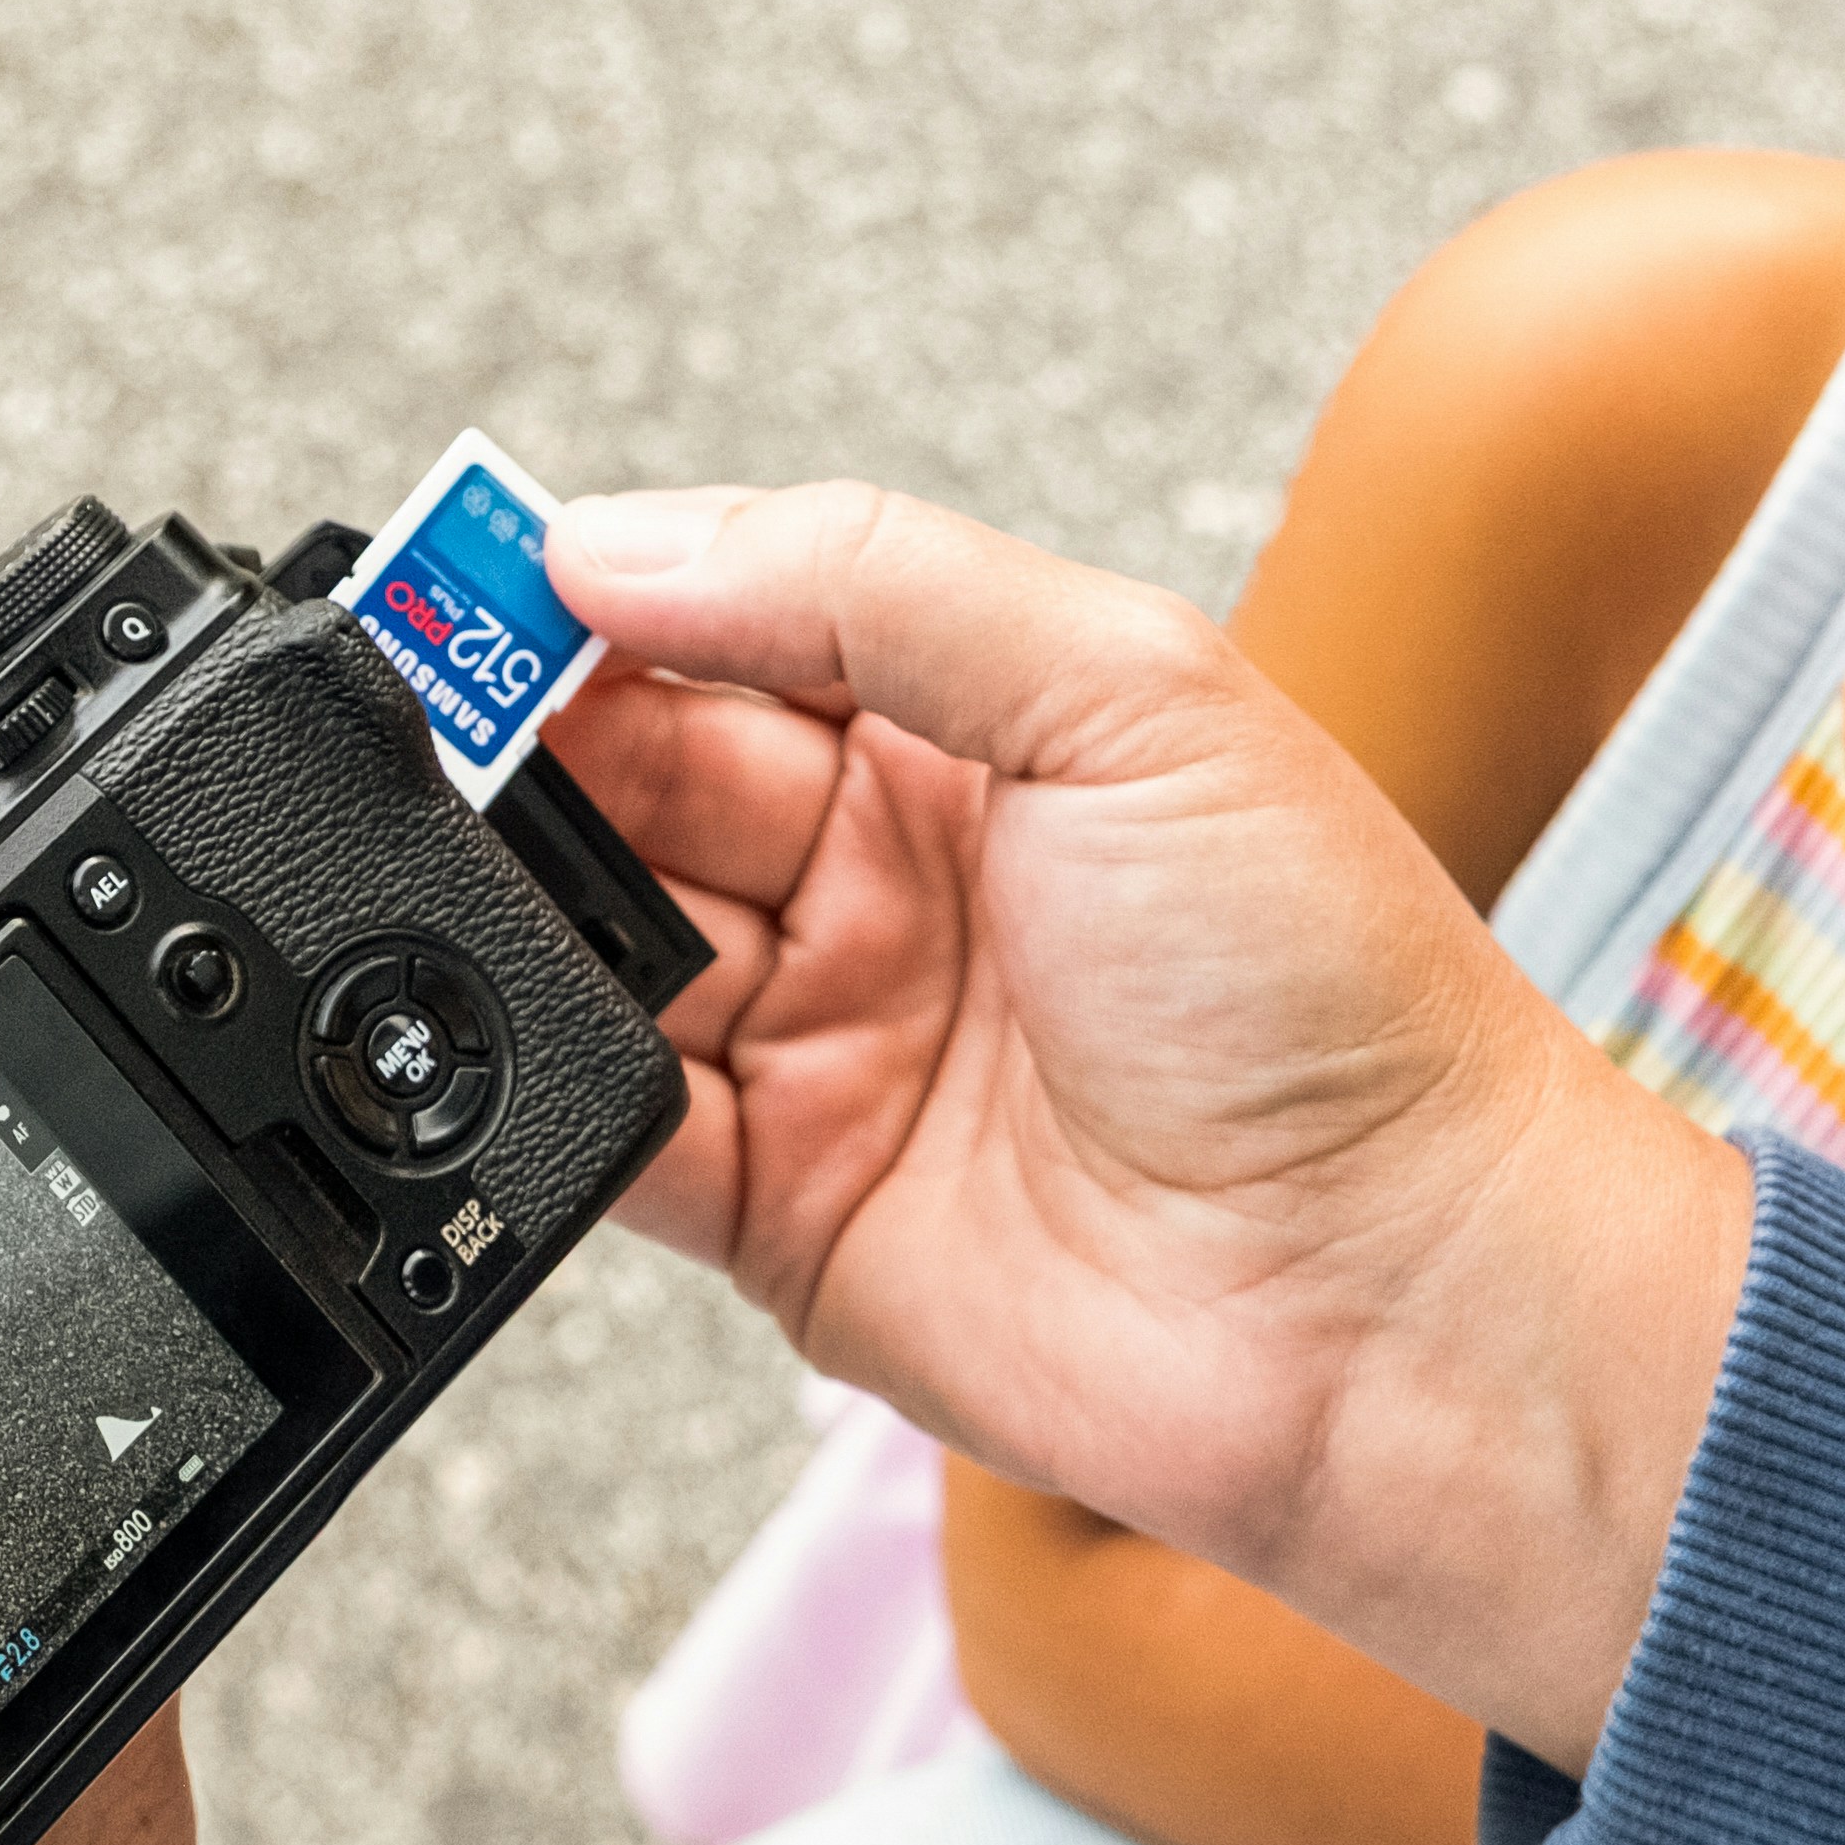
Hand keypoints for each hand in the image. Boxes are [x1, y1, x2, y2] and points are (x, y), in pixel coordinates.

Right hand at [542, 481, 1749, 1761]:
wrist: (1398, 1305)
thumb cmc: (1340, 1000)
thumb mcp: (1132, 694)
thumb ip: (868, 582)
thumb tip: (620, 540)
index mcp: (976, 727)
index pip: (732, 621)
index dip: (600, 602)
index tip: (482, 589)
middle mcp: (890, 880)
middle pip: (634, 779)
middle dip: (532, 750)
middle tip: (446, 733)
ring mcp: (830, 1046)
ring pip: (593, 948)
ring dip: (520, 913)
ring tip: (472, 881)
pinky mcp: (781, 1214)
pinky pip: (604, 1135)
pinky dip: (535, 1088)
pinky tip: (509, 1033)